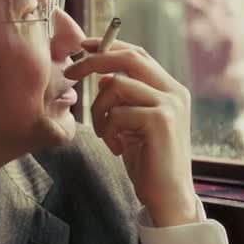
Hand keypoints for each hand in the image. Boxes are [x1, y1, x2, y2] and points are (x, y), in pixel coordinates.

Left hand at [64, 38, 197, 226]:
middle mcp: (174, 91)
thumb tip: (101, 77)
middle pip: (129, 58)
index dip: (109, 46)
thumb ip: (123, 99)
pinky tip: (118, 149)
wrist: (168, 197)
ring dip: (99, 110)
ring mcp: (170, 104)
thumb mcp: (132, 125)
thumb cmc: (149, 163)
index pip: (138, 54)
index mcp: (170, 89)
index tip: (83, 46)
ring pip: (116, 85)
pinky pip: (118, 112)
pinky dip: (108, 130)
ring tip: (106, 135)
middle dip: (94, 61)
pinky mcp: (160, 120)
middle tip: (69, 73)